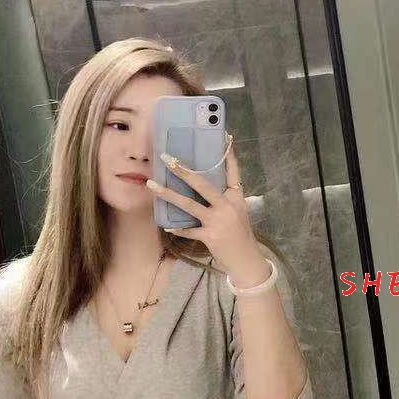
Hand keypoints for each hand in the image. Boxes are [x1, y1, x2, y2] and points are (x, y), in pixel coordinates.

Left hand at [146, 132, 261, 276]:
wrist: (246, 261)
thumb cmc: (241, 236)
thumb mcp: (238, 213)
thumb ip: (224, 200)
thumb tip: (203, 188)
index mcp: (237, 198)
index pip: (233, 172)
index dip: (228, 155)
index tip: (224, 137)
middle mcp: (228, 206)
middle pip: (203, 184)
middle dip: (183, 171)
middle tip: (167, 158)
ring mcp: (218, 221)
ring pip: (189, 204)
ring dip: (168, 194)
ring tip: (152, 185)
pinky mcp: (210, 236)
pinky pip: (188, 230)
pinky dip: (177, 228)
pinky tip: (166, 224)